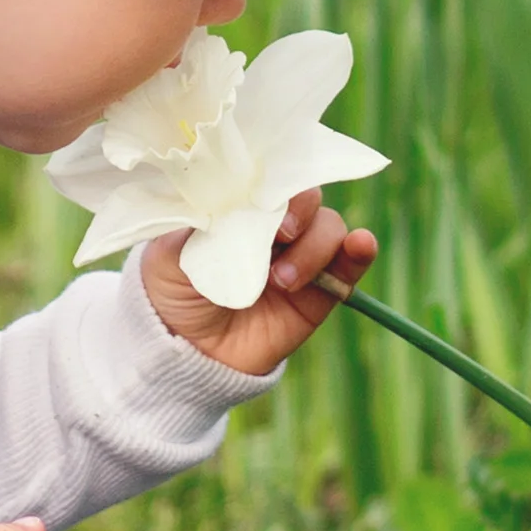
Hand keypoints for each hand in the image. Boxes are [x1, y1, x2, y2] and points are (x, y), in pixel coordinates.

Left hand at [140, 187, 377, 376]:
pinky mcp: (320, 293)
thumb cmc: (172, 291)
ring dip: (314, 247)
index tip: (264, 197)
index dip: (274, 179)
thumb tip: (222, 193)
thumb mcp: (169, 252)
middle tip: (282, 233)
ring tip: (282, 281)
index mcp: (238, 206)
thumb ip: (197, 221)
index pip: (268, 177)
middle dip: (300, 210)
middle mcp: (273, 226)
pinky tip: (361, 245)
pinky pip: (349, 266)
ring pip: (329, 228)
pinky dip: (359, 252)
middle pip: (306, 197)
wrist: (189, 353)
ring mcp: (299, 257)